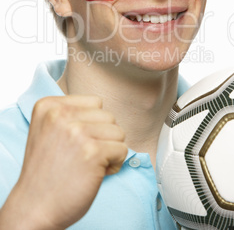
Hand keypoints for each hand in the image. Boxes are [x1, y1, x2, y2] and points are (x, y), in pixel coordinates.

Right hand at [0, 95, 127, 228]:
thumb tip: (106, 111)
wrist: (33, 208)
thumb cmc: (46, 172)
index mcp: (48, 106)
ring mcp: (76, 132)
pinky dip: (115, 164)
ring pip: (118, 132)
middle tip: (85, 157)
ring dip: (110, 150)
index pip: (95, 103)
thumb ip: (71, 114)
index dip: (93, 124)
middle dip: (103, 138)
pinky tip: (97, 173)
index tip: (77, 143)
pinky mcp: (92, 152)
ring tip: (90, 164)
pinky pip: (122, 150)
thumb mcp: (48, 130)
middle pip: (108, 116)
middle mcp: (60, 114)